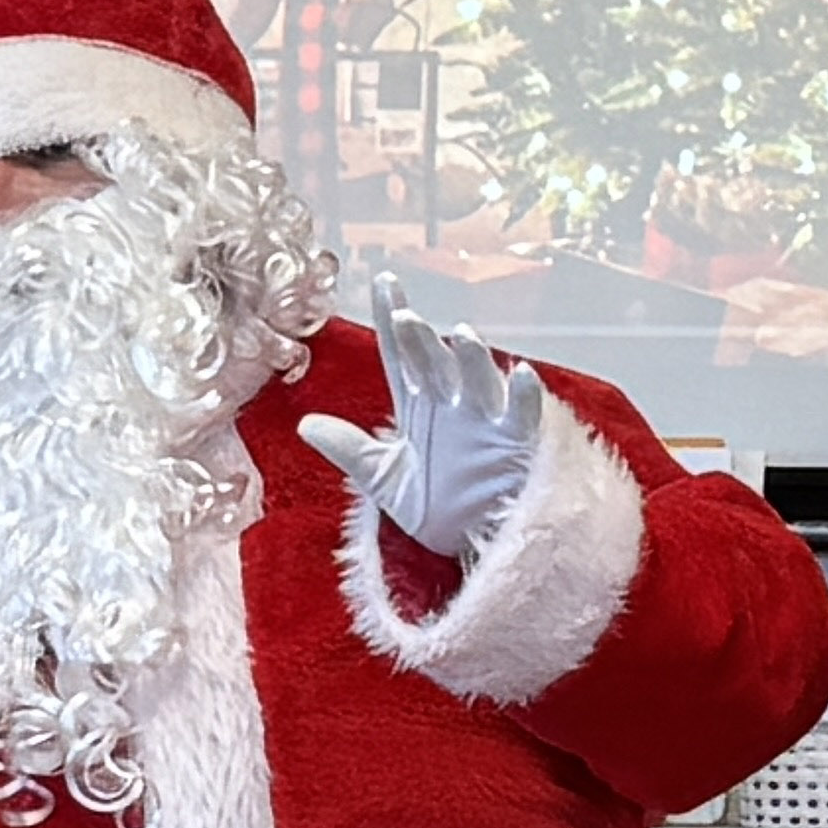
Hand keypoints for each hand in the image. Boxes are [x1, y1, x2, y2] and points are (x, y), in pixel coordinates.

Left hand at [296, 277, 546, 564]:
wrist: (475, 545)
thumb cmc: (438, 507)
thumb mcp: (384, 480)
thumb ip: (349, 450)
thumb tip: (304, 425)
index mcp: (419, 405)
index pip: (402, 355)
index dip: (393, 319)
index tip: (386, 282)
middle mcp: (452, 404)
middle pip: (434, 363)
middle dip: (422, 341)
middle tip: (408, 320)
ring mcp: (486, 420)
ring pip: (478, 379)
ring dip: (472, 359)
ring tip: (462, 337)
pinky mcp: (516, 444)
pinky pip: (522, 415)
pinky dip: (523, 395)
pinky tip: (521, 373)